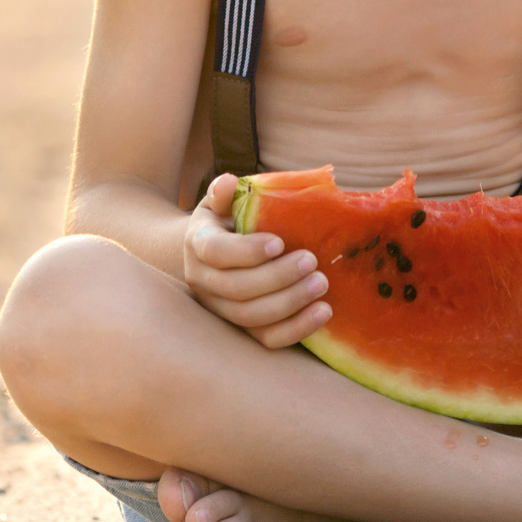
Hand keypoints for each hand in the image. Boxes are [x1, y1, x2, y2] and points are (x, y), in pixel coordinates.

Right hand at [182, 174, 332, 347]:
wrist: (212, 254)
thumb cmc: (226, 222)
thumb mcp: (221, 202)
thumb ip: (224, 192)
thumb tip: (230, 183)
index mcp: (198, 244)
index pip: (215, 252)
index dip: (246, 251)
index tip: (279, 242)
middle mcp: (203, 282)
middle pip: (237, 289)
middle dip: (278, 278)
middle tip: (312, 261)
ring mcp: (220, 309)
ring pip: (251, 316)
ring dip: (290, 303)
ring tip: (321, 284)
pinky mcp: (241, 329)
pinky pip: (266, 339)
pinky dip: (296, 329)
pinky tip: (323, 312)